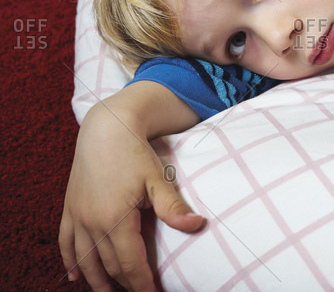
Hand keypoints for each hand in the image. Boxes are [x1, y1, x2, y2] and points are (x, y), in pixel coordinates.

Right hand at [59, 102, 203, 290]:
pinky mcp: (69, 208)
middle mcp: (92, 222)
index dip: (141, 284)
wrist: (107, 128)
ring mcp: (77, 216)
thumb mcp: (157, 178)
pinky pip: (65, 243)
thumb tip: (197, 224)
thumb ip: (173, 206)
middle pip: (107, 266)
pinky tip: (74, 275)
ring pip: (84, 260)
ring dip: (96, 280)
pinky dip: (70, 261)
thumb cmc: (134, 152)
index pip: (129, 264)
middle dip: (122, 284)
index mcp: (115, 219)